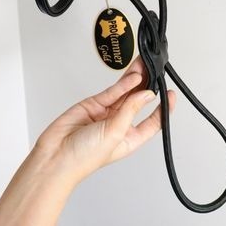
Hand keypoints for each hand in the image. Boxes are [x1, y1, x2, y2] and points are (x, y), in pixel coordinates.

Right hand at [33, 56, 176, 184]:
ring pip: (125, 93)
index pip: (152, 122)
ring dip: (136, 80)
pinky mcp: (93, 104)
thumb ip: (130, 110)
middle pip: (138, 103)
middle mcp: (119, 125)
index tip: (171, 95)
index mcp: (129, 139)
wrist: (55, 156)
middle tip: (156, 71)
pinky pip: (112, 91)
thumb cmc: (83, 158)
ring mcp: (106, 114)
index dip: (163, 108)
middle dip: (148, 87)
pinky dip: (123, 83)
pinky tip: (133, 76)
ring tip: (146, 66)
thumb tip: (146, 94)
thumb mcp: (115, 133)